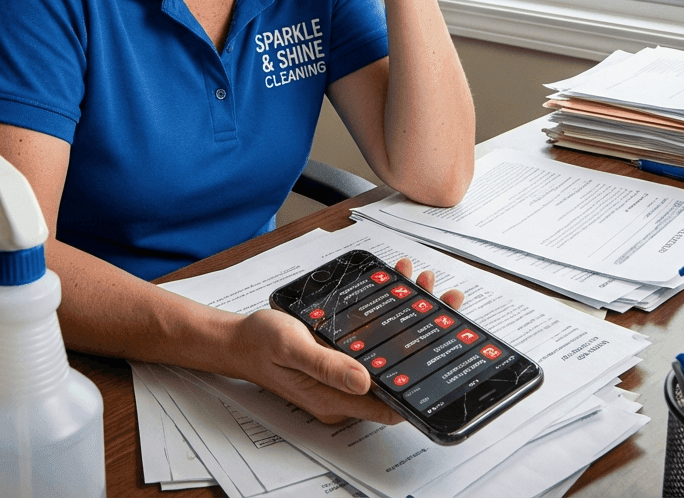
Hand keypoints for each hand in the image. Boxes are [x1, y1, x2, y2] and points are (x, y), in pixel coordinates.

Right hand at [228, 259, 463, 424]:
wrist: (237, 340)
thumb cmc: (260, 344)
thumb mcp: (292, 348)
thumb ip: (327, 365)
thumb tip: (366, 381)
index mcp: (337, 399)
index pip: (392, 400)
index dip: (421, 380)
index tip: (446, 342)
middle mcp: (345, 391)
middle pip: (397, 371)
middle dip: (424, 333)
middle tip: (441, 298)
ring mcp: (343, 375)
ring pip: (388, 351)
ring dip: (408, 316)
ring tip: (421, 282)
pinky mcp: (338, 358)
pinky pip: (372, 340)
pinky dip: (387, 313)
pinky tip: (393, 288)